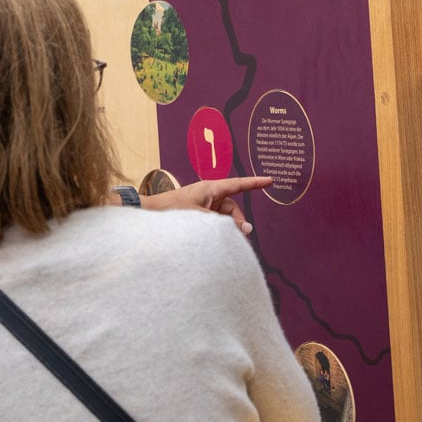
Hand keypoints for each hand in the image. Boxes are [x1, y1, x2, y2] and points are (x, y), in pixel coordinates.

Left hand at [140, 176, 272, 234]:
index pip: (238, 185)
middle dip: (237, 222)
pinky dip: (217, 229)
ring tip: (221, 241)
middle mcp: (210, 194)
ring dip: (226, 228)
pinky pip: (214, 220)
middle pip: (232, 208)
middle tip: (240, 238)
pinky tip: (214, 240)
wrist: (150, 213)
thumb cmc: (172, 210)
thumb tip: (245, 229)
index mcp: (211, 188)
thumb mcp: (201, 217)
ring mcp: (204, 204)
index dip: (255, 183)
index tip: (270, 180)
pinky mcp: (198, 213)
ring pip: (224, 216)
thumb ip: (223, 224)